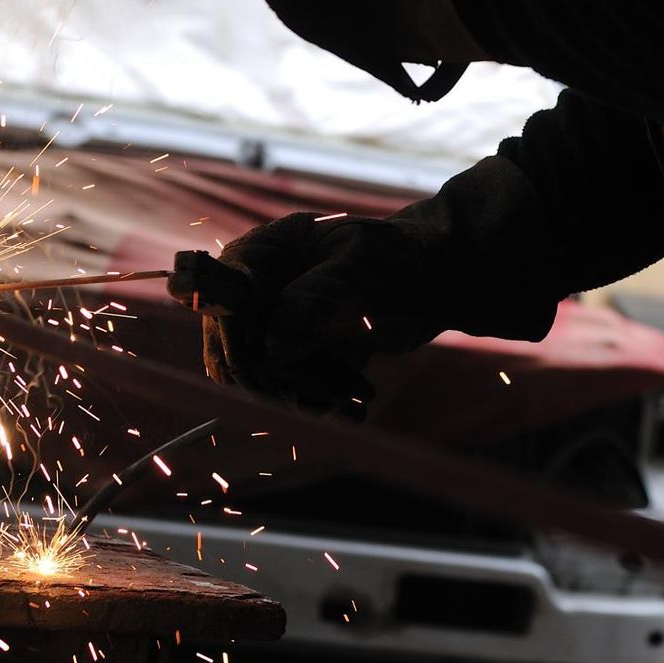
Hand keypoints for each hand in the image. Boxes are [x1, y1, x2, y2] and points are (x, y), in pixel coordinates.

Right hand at [175, 214, 448, 415]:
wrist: (438, 279)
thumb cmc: (400, 255)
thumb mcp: (362, 266)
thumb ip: (317, 296)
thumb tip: (273, 347)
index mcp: (264, 252)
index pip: (225, 300)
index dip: (238, 336)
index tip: (271, 365)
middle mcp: (258, 289)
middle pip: (238, 348)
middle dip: (283, 380)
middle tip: (331, 399)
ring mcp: (275, 323)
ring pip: (266, 377)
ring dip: (305, 396)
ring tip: (354, 405)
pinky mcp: (297, 353)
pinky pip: (291, 388)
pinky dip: (321, 400)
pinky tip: (356, 410)